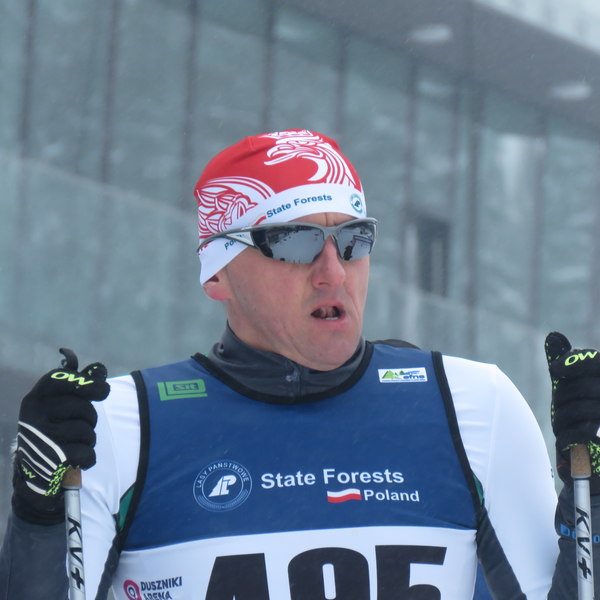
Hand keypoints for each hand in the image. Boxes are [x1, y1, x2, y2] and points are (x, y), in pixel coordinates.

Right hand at [12, 348, 109, 523]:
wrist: (35, 470)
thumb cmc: (56, 427)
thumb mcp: (61, 403)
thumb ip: (80, 384)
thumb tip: (100, 368)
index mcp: (37, 397)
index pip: (63, 379)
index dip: (88, 383)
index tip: (104, 391)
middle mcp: (34, 414)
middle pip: (83, 408)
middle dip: (90, 418)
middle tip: (80, 425)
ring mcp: (41, 437)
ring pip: (87, 431)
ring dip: (88, 439)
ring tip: (73, 443)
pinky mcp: (52, 461)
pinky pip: (88, 454)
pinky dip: (88, 458)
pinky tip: (75, 459)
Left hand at [545, 331, 599, 489]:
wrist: (595, 464)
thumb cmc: (582, 418)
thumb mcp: (572, 388)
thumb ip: (567, 363)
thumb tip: (554, 336)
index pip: (595, 361)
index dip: (575, 362)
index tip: (556, 369)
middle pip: (582, 387)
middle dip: (563, 398)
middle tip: (560, 408)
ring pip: (578, 410)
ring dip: (562, 419)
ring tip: (565, 426)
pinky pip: (580, 433)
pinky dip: (567, 438)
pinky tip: (567, 441)